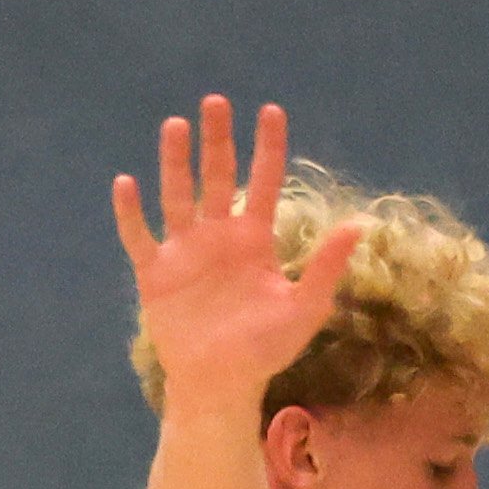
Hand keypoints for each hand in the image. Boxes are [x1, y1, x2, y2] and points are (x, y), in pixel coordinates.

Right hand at [112, 97, 360, 407]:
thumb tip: (361, 224)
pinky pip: (139, 237)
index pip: (262, 183)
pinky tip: (126, 183)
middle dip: (216, 140)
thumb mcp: (303, 309)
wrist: (221, 386)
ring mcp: (184, 252)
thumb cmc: (265, 351)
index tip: (271, 111)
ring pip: (177, 196)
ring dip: (175, 162)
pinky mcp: (155, 274)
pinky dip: (131, 213)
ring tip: (175, 125)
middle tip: (216, 102)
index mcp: (254, 240)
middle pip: (216, 176)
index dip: (268, 148)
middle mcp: (218, 237)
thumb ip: (327, 266)